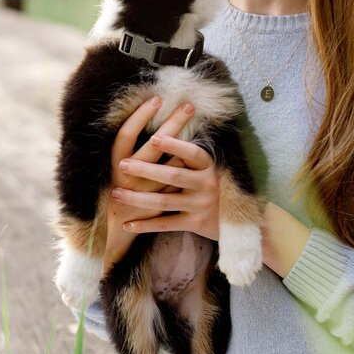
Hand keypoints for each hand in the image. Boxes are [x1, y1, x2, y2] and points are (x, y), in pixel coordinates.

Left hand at [109, 103, 220, 248]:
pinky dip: (145, 226)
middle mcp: (207, 184)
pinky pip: (166, 224)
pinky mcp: (195, 223)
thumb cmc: (211, 185)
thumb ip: (187, 156)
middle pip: (173, 175)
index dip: (174, 146)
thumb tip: (164, 127)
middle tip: (123, 164)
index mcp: (208, 166)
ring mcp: (201, 205)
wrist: (236, 219)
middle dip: (146, 169)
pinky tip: (127, 225)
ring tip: (116, 193)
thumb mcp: (207, 168)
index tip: (154, 138)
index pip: (192, 153)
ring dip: (138, 198)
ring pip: (165, 201)